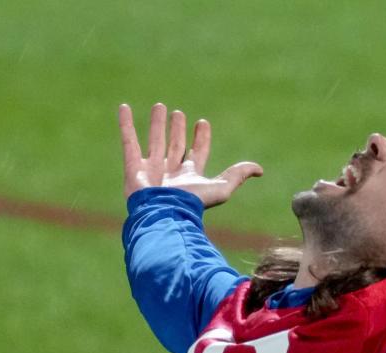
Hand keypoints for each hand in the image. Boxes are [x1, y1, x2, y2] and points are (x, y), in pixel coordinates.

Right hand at [118, 102, 262, 206]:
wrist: (164, 212)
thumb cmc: (193, 203)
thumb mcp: (222, 188)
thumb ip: (238, 175)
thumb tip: (260, 170)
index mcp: (191, 176)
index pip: (198, 152)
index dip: (201, 138)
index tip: (203, 123)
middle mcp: (171, 172)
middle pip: (175, 146)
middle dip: (177, 130)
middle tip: (178, 113)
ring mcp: (152, 169)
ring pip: (155, 141)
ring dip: (157, 124)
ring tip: (160, 106)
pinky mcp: (133, 166)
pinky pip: (128, 140)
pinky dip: (126, 124)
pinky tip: (125, 108)